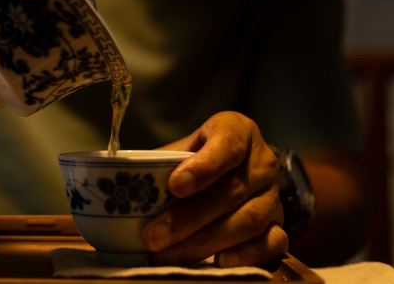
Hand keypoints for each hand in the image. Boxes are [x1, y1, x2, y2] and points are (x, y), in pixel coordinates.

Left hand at [144, 111, 288, 266]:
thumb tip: (113, 181)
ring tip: (167, 255)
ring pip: (248, 221)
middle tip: (152, 236)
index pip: (228, 143)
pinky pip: (272, 244)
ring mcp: (273, 195)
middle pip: (230, 191)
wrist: (241, 171)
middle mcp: (262, 162)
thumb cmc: (199, 158)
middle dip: (187, 218)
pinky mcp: (280, 225)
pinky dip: (246, 255)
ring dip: (204, 243)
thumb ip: (159, 163)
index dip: (203, 166)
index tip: (174, 185)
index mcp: (237, 131)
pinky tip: (217, 263)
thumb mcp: (182, 150)